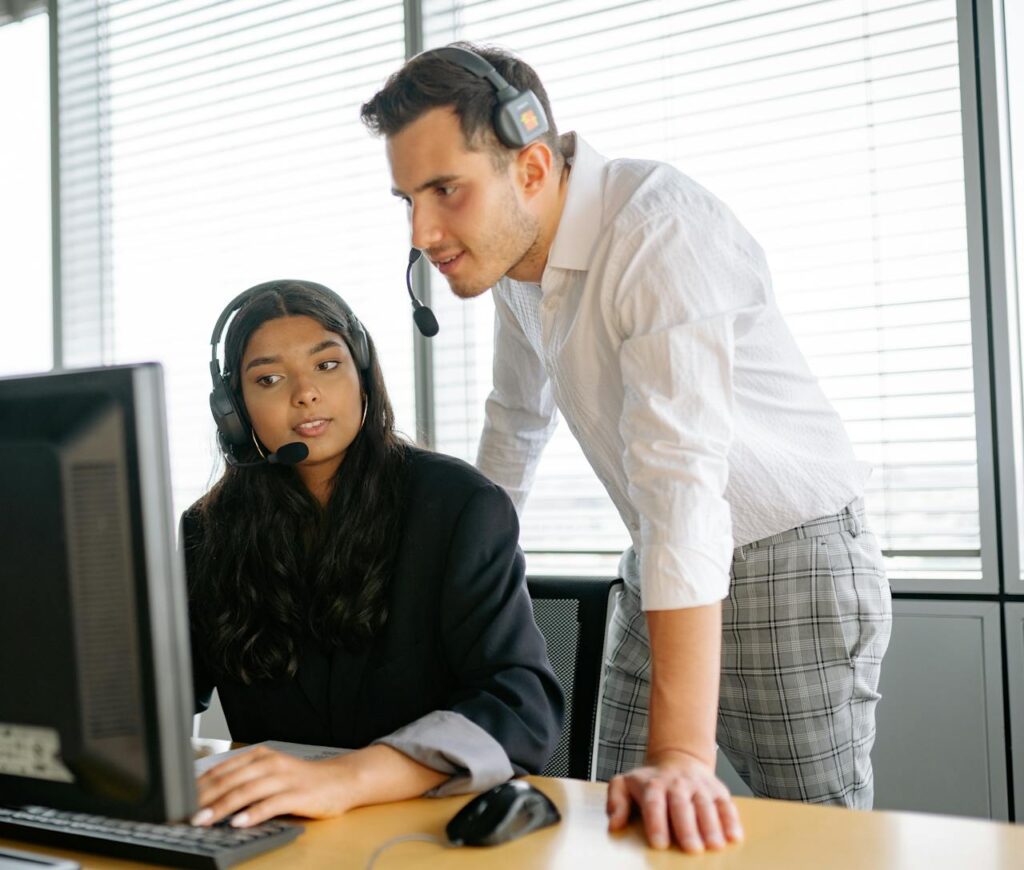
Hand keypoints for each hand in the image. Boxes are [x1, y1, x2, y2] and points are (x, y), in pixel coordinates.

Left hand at [192, 746, 353, 827]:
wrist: (340, 780)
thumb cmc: (301, 781)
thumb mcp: (270, 774)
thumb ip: (244, 780)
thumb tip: (208, 797)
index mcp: (261, 756)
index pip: (223, 770)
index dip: (199, 786)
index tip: (180, 801)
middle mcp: (271, 764)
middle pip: (231, 780)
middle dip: (205, 798)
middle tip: (186, 814)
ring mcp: (284, 778)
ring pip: (247, 791)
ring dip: (223, 807)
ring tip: (204, 820)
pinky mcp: (298, 795)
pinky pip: (271, 804)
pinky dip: (253, 813)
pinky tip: (238, 823)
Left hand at [606, 750, 743, 851]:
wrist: (677, 759)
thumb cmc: (649, 781)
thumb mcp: (625, 784)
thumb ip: (616, 802)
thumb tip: (614, 824)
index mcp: (653, 784)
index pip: (654, 803)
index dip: (656, 823)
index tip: (659, 843)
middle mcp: (677, 784)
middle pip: (681, 805)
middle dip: (687, 828)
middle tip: (691, 849)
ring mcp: (699, 786)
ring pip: (705, 805)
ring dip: (711, 826)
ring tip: (714, 846)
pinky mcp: (717, 790)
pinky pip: (726, 804)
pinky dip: (731, 820)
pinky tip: (734, 836)